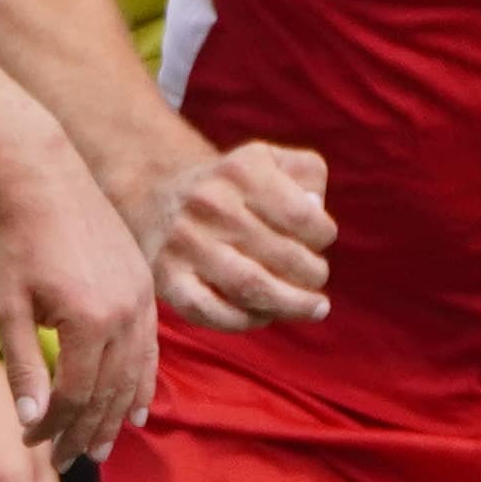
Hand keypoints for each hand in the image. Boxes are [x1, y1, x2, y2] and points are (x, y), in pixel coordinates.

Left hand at [0, 172, 160, 466]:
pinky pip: (150, 351)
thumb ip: (22, 368)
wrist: (46, 182)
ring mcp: (142, 302)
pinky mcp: (147, 290)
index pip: (73, 396)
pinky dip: (144, 385)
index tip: (30, 441)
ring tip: (100, 448)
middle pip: (108, 394)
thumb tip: (32, 423)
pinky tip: (138, 411)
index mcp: (88, 323)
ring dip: (116, 417)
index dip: (52, 426)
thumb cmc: (16, 243)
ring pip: (134, 377)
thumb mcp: (7, 308)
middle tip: (66, 461)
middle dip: (84, 432)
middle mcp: (124, 316)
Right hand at [133, 139, 332, 332]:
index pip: (301, 214)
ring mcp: (186, 243)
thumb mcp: (271, 160)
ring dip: (291, 304)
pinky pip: (212, 312)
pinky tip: (265, 316)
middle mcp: (210, 204)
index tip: (321, 241)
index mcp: (241, 171)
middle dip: (312, 274)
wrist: (157, 198)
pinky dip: (246, 321)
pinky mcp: (168, 278)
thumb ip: (306, 175)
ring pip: (251, 287)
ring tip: (313, 308)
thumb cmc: (232, 187)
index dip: (323, 235)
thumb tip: (315, 207)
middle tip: (316, 278)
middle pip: (280, 254)